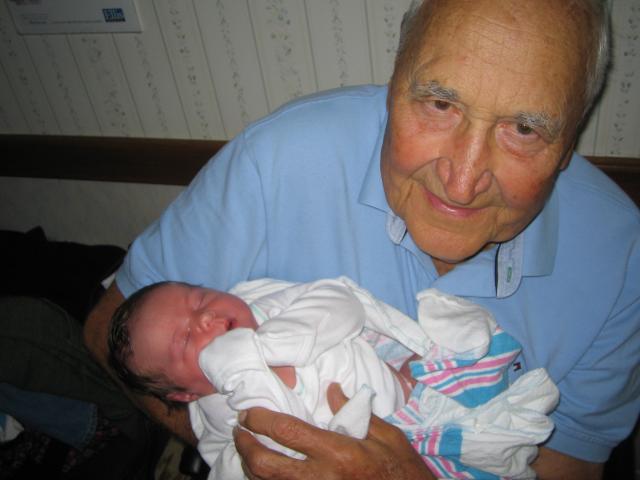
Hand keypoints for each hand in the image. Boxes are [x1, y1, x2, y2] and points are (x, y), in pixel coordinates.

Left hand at [233, 383, 434, 479]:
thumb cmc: (403, 470)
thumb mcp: (387, 436)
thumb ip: (355, 413)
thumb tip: (332, 390)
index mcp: (339, 452)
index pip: (287, 432)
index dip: (261, 420)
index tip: (249, 412)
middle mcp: (322, 478)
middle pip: (267, 465)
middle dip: (245, 447)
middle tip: (239, 431)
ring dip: (251, 467)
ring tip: (246, 450)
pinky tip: (265, 471)